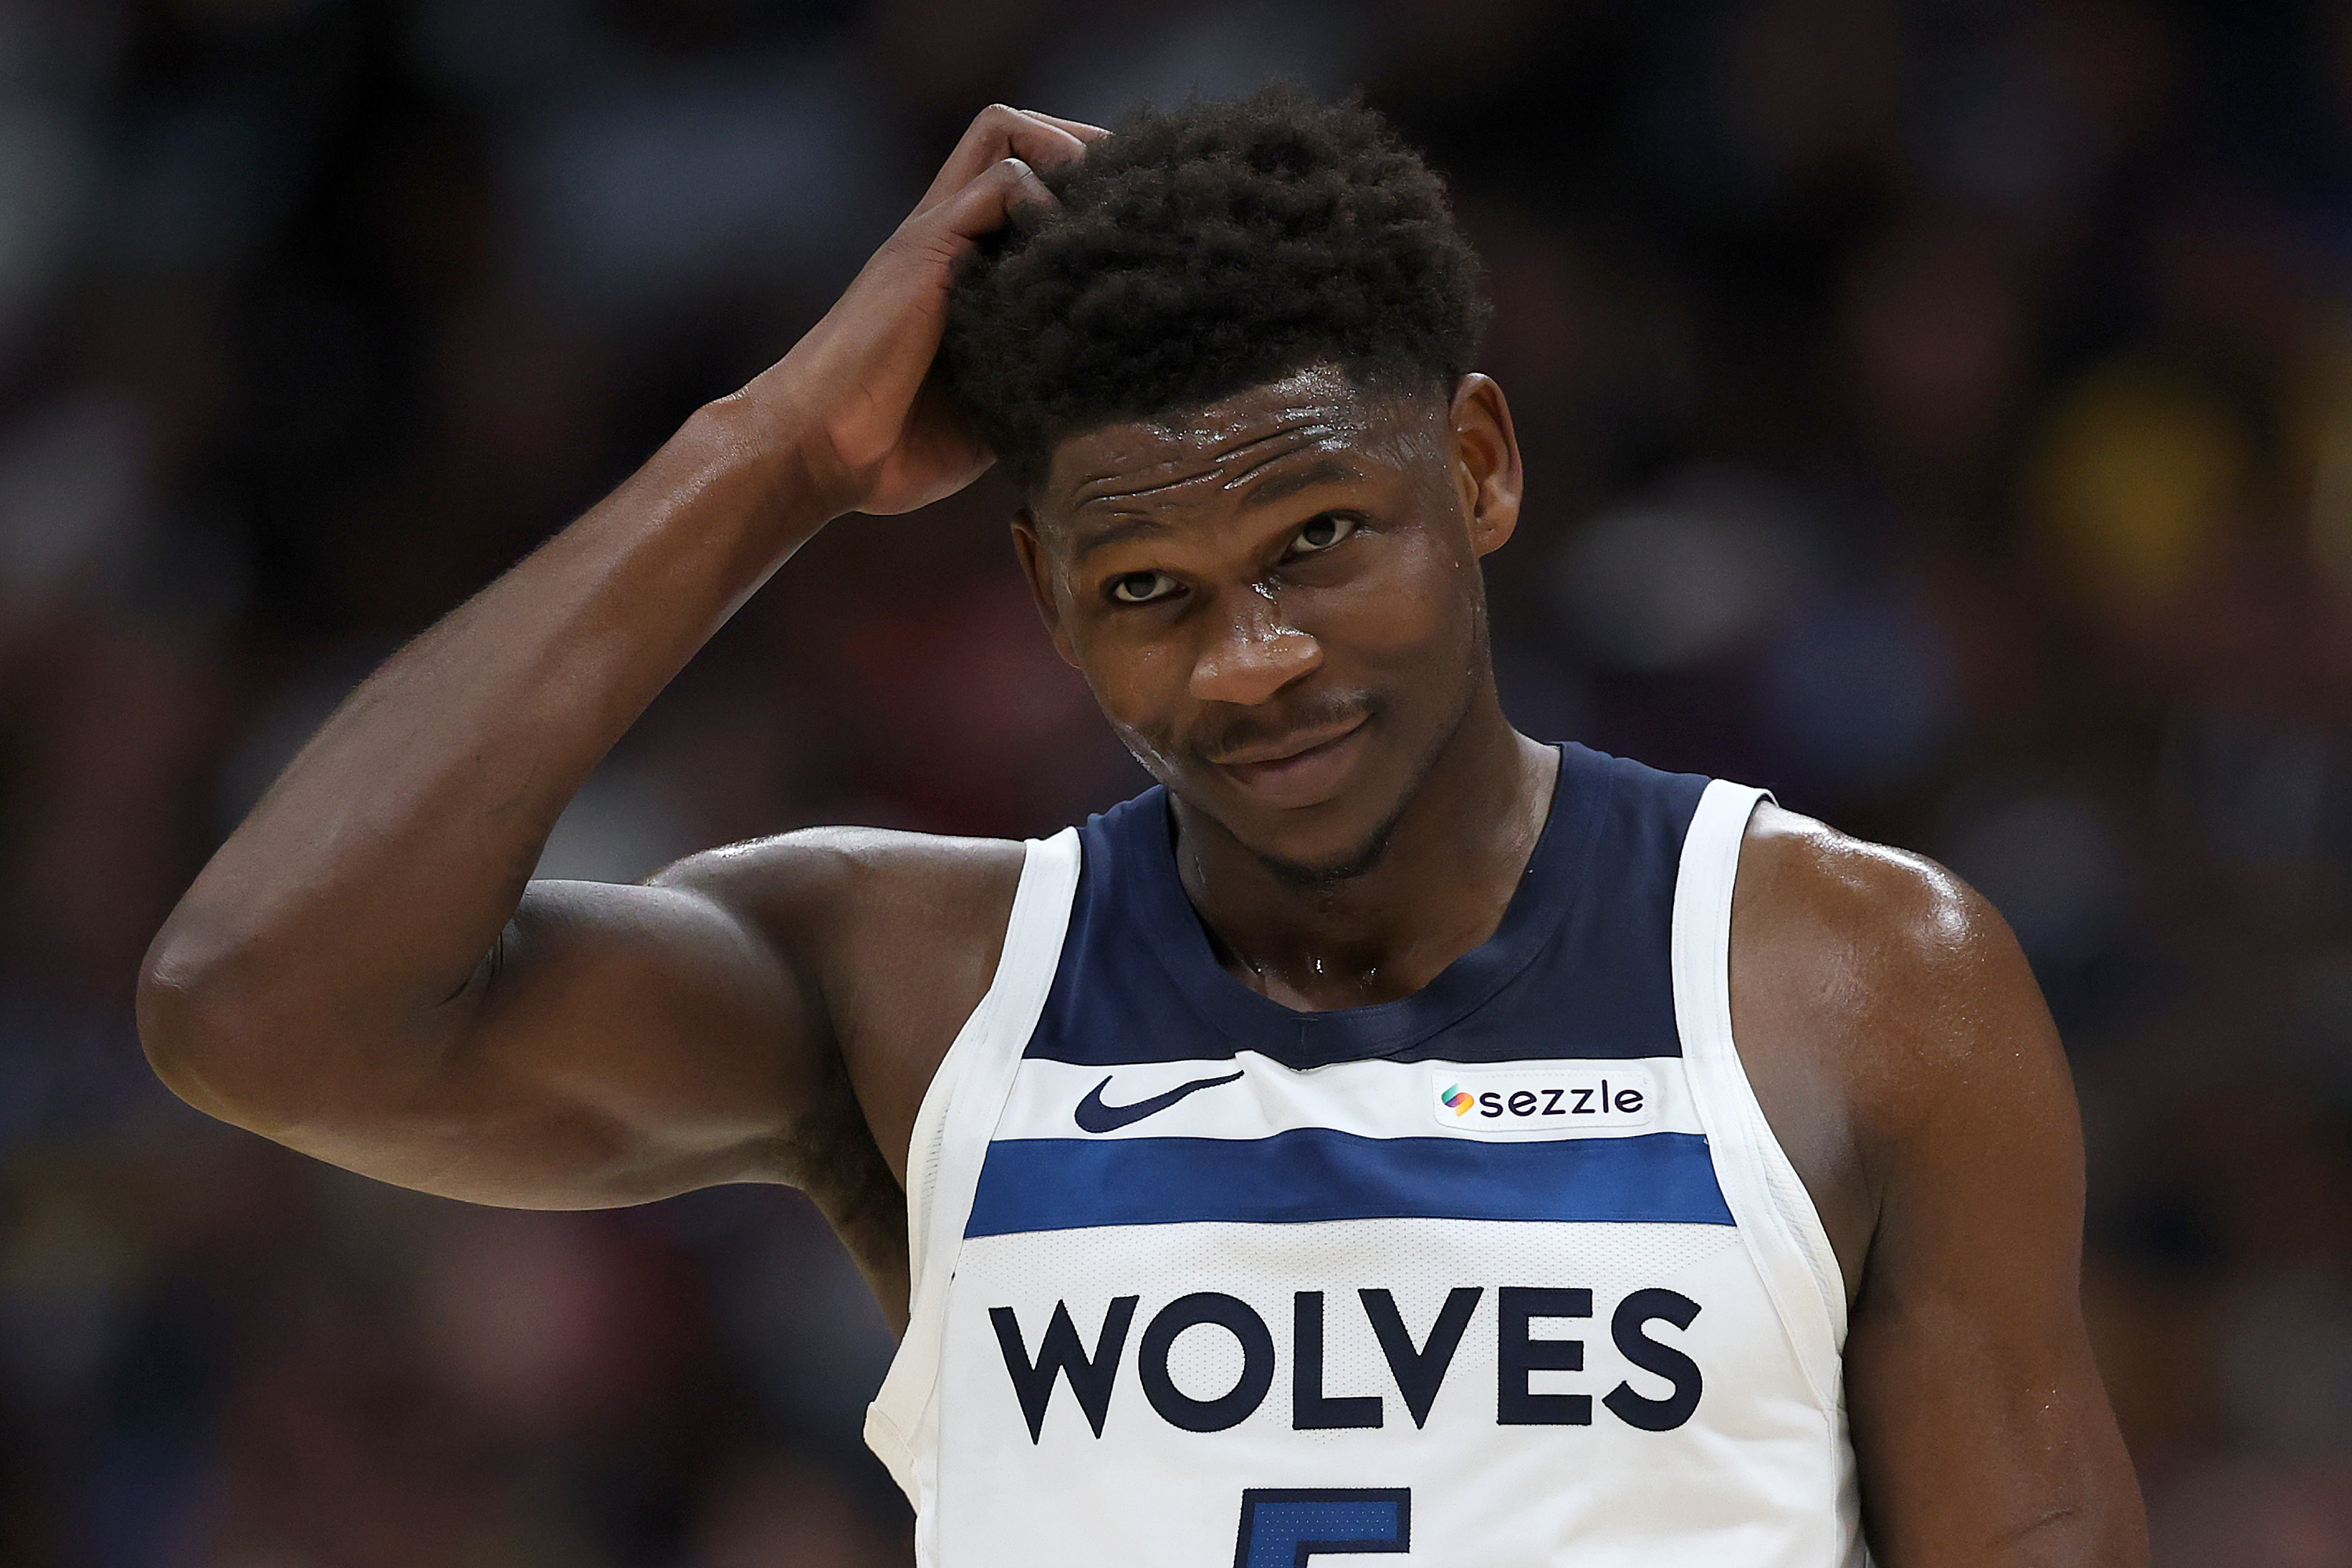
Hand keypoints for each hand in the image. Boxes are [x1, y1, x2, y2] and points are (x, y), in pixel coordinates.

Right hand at [753, 104, 1105, 516]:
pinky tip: (1067, 256)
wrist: (818, 452)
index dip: (1083, 186)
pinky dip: (1045, 201)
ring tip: (1106, 211)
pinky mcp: (927, 248)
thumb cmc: (894, 446)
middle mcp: (948, 235)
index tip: (1135, 225)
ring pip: (1006, 131)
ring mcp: (934, 235)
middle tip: (1134, 198)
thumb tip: (1115, 392)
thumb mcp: (995, 408)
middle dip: (1085, 147)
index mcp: (962, 269)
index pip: (1025, 179)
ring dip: (1067, 154)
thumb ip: (1042, 379)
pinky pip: (1000, 182)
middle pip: (1015, 132)